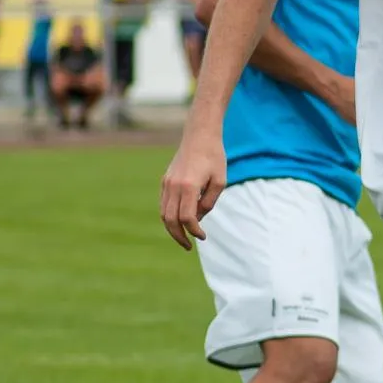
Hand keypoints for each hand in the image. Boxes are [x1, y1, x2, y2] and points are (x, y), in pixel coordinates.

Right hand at [160, 133, 226, 248]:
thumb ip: (209, 202)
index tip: (203, 236)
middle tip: (188, 247)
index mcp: (189, 186)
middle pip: (170, 219)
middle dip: (178, 236)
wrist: (200, 136)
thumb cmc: (214, 157)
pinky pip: (164, 204)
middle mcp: (174, 185)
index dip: (194, 230)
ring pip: (164, 213)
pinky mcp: (165, 181)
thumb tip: (197, 219)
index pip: (187, 217)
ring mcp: (167, 183)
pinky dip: (169, 216)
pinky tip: (180, 222)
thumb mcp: (219, 181)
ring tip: (183, 238)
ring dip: (172, 228)